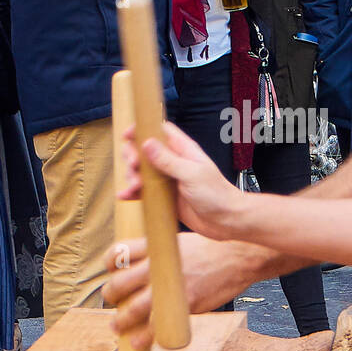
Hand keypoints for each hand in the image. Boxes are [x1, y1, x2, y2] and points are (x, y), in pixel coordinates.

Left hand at [105, 232, 264, 347]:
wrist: (240, 256)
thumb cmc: (213, 247)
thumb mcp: (181, 240)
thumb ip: (161, 251)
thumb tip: (144, 263)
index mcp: (156, 246)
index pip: (119, 253)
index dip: (110, 263)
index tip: (113, 270)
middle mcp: (158, 266)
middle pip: (120, 283)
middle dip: (111, 294)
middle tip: (112, 299)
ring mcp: (170, 287)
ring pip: (132, 309)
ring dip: (121, 321)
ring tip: (117, 326)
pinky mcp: (183, 305)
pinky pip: (156, 327)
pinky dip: (143, 338)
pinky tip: (137, 342)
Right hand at [118, 119, 245, 238]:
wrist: (226, 221)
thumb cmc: (216, 194)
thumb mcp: (191, 174)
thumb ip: (168, 160)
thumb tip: (147, 143)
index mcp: (183, 150)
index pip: (159, 131)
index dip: (142, 129)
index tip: (127, 135)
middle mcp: (173, 162)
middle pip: (144, 150)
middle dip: (133, 156)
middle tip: (133, 167)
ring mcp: (168, 179)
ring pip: (141, 171)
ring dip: (131, 176)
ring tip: (135, 186)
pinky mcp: (165, 197)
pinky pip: (144, 191)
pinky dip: (132, 193)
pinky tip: (125, 196)